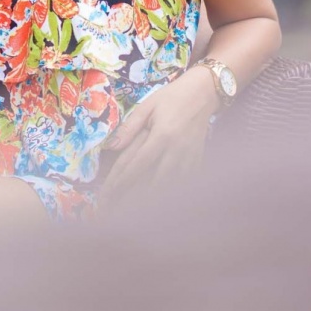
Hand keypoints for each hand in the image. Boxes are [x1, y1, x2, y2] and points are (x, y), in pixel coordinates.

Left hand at [101, 68, 219, 204]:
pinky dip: (170, 197)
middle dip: (132, 202)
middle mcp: (177, 152)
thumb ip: (129, 128)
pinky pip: (183, 186)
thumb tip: (111, 147)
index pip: (136, 167)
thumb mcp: (147, 106)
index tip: (105, 198)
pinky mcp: (198, 162)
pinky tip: (159, 207)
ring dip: (150, 204)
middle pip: (152, 185)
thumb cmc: (172, 97)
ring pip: (169, 189)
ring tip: (132, 217)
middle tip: (114, 214)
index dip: (119, 185)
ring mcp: (190, 159)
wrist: (204, 94)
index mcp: (162, 137)